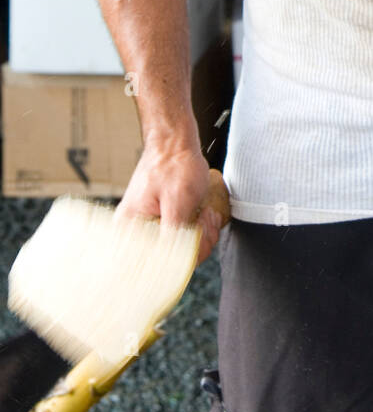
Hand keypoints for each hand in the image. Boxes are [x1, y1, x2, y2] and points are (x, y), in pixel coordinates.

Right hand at [115, 144, 229, 265]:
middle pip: (174, 262)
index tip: (195, 236)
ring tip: (202, 211)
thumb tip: (174, 266)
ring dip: (202, 233)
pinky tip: (202, 212)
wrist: (174, 142)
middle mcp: (138, 234)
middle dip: (197, 242)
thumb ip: (174, 237)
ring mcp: (154, 229)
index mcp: (131, 231)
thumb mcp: (177, 203)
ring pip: (185, 252)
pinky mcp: (166, 224)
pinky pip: (187, 239)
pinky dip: (200, 228)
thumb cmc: (173, 164)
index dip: (181, 261)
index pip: (154, 268)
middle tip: (201, 217)